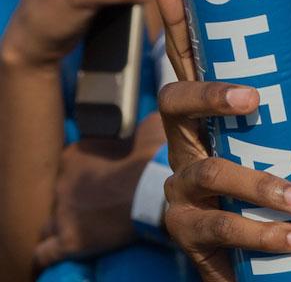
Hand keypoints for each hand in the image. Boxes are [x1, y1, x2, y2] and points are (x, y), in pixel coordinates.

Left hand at [32, 114, 165, 266]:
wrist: (156, 185)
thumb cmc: (152, 154)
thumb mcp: (145, 128)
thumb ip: (135, 128)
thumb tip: (141, 128)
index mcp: (74, 155)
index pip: (69, 164)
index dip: (87, 170)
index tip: (104, 173)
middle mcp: (61, 183)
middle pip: (60, 194)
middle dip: (76, 197)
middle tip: (100, 199)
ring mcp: (63, 214)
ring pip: (49, 223)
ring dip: (62, 223)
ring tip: (82, 224)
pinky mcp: (70, 241)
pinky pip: (45, 253)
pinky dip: (49, 252)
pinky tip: (58, 250)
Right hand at [153, 0, 290, 281]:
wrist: (256, 257)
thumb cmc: (274, 177)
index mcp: (205, 110)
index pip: (186, 58)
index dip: (172, 20)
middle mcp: (184, 140)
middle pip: (175, 101)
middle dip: (211, 94)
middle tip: (253, 99)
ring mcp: (180, 186)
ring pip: (210, 173)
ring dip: (261, 185)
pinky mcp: (186, 231)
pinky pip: (219, 228)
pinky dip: (263, 234)